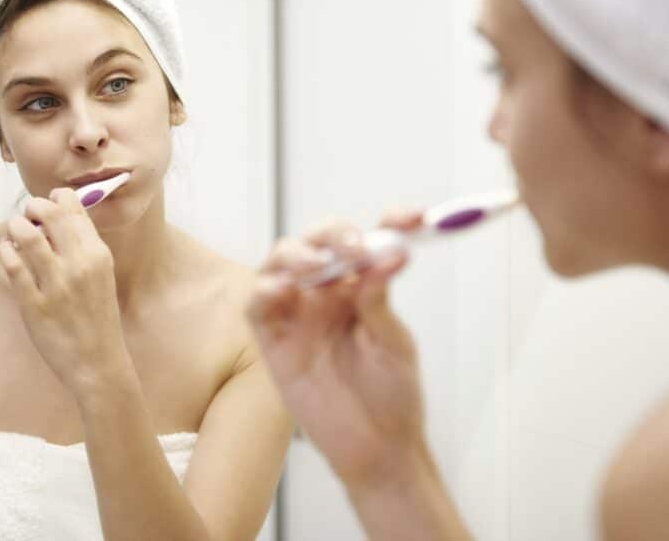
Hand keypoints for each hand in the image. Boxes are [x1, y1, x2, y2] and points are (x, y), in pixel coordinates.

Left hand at [0, 188, 125, 390]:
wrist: (97, 360)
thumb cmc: (97, 315)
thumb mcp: (102, 274)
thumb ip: (84, 244)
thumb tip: (62, 211)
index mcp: (98, 254)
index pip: (73, 207)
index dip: (54, 198)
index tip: (46, 204)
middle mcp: (79, 264)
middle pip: (48, 213)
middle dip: (31, 207)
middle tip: (26, 215)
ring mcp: (56, 284)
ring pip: (26, 235)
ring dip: (15, 226)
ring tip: (15, 232)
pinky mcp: (34, 304)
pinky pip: (12, 265)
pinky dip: (6, 251)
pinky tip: (7, 252)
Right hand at [247, 209, 427, 486]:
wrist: (376, 448)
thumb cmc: (391, 395)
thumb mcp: (393, 344)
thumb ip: (379, 300)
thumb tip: (388, 255)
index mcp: (361, 285)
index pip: (368, 240)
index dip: (388, 222)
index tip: (411, 219)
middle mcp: (326, 291)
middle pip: (318, 241)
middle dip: (334, 234)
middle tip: (354, 246)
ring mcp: (297, 313)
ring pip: (281, 262)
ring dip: (296, 254)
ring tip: (315, 264)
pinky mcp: (273, 340)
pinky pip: (257, 305)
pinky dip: (265, 290)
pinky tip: (284, 290)